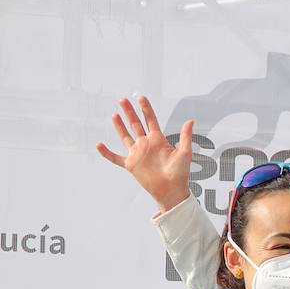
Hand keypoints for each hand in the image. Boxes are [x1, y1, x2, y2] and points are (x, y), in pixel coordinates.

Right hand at [96, 96, 194, 212]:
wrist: (172, 191)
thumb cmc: (180, 173)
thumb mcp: (185, 153)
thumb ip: (185, 136)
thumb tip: (190, 121)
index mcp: (158, 140)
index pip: (150, 120)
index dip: (146, 109)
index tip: (141, 97)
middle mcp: (146, 144)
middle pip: (135, 124)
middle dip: (129, 112)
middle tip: (123, 100)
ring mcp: (137, 154)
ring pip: (125, 136)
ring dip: (120, 126)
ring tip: (115, 114)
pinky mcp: (131, 165)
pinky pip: (116, 158)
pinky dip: (107, 152)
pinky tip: (99, 145)